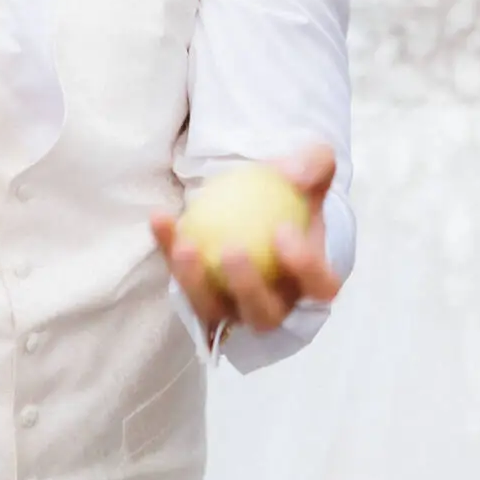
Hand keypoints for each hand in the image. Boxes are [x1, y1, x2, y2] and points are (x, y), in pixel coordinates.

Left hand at [151, 143, 341, 341]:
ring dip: (197, 283)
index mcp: (311, 281)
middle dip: (248, 288)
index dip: (304, 268)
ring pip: (214, 310)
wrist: (262, 198)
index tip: (283, 231)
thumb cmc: (294, 190)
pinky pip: (180, 276)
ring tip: (186, 246)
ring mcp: (234, 306)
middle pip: (264, 314)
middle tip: (232, 250)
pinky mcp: (198, 294)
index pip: (319, 287)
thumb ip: (313, 164)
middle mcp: (275, 303)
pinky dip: (168, 249)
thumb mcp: (313, 166)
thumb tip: (293, 176)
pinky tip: (160, 218)